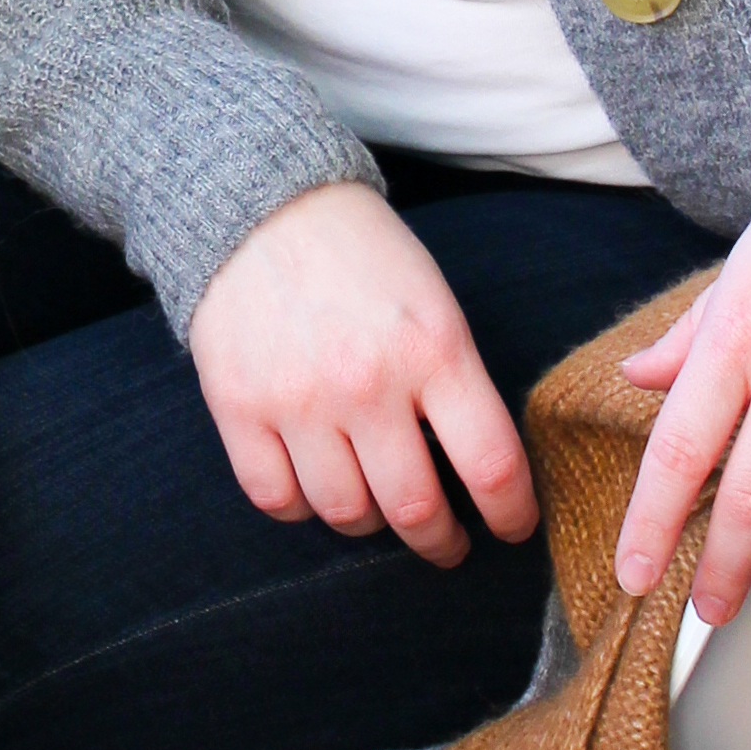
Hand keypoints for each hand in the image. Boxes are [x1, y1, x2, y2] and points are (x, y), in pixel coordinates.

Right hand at [188, 181, 537, 569]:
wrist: (262, 206)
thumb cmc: (364, 257)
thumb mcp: (435, 304)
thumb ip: (455, 384)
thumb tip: (473, 472)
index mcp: (434, 350)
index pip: (491, 465)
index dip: (511, 515)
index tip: (511, 528)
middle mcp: (367, 383)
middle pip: (415, 509)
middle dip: (441, 541)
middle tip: (447, 543)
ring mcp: (297, 400)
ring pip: (345, 513)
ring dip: (370, 522)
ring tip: (378, 508)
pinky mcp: (239, 407)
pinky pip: (277, 498)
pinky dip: (302, 506)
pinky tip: (316, 485)